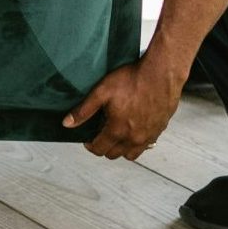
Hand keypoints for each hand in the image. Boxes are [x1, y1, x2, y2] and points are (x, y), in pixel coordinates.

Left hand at [64, 59, 182, 159]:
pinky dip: (137, 143)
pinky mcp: (159, 130)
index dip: (90, 145)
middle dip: (104, 147)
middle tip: (101, 133)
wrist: (160, 74)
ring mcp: (148, 136)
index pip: (99, 149)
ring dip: (121, 148)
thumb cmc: (132, 80)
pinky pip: (146, 145)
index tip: (88, 137)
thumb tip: (67, 124)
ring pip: (131, 154)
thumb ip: (84, 110)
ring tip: (117, 134)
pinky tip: (134, 129)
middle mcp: (134, 138)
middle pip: (114, 154)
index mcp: (118, 130)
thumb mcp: (102, 92)